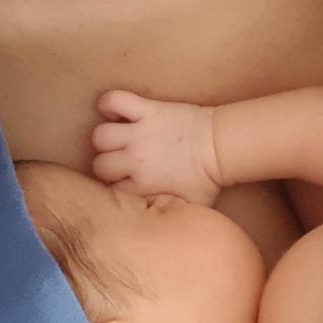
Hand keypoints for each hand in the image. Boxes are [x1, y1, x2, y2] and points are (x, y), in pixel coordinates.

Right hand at [91, 90, 222, 205]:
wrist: (223, 147)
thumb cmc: (208, 178)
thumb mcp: (190, 207)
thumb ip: (167, 214)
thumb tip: (154, 223)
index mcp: (144, 186)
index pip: (110, 190)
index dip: (115, 186)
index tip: (124, 183)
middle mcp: (137, 160)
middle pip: (99, 165)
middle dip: (106, 165)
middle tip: (120, 163)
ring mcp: (140, 133)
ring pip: (100, 136)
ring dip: (106, 138)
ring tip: (118, 140)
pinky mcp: (148, 110)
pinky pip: (114, 100)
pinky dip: (108, 103)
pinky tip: (115, 112)